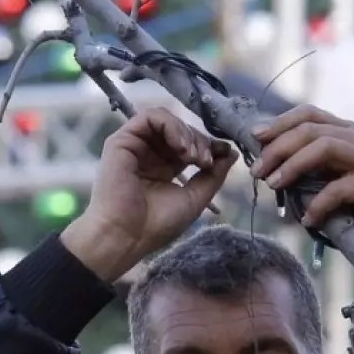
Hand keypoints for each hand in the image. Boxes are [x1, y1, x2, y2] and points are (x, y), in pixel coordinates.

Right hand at [62, 107, 237, 281]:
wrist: (127, 236)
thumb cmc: (157, 224)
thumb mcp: (195, 198)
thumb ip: (213, 175)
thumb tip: (231, 153)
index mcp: (165, 167)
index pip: (191, 144)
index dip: (210, 144)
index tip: (225, 152)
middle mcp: (150, 153)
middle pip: (181, 130)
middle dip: (201, 141)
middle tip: (205, 161)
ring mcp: (136, 145)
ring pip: (167, 120)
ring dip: (187, 133)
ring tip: (193, 157)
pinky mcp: (122, 140)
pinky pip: (149, 117)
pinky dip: (171, 126)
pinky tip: (181, 147)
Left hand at [250, 105, 353, 270]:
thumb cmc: (349, 203)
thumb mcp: (322, 177)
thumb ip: (302, 162)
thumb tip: (263, 158)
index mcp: (345, 130)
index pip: (309, 113)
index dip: (279, 122)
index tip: (255, 137)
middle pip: (311, 130)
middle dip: (279, 148)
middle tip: (258, 171)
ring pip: (324, 148)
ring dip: (292, 166)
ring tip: (274, 185)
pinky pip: (337, 189)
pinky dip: (317, 204)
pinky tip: (307, 219)